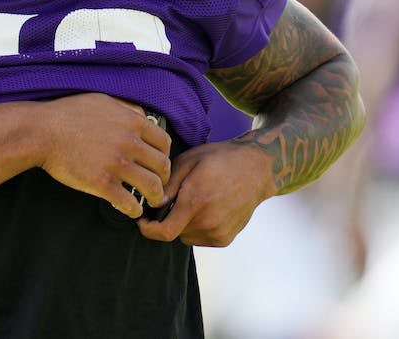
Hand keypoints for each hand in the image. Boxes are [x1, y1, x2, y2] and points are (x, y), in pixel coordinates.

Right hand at [37, 93, 170, 217]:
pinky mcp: (102, 183)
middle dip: (164, 178)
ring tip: (152, 201)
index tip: (160, 164)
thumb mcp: (104, 101)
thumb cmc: (70, 113)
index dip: (165, 156)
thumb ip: (128, 109)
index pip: (164, 142)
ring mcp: (116, 164)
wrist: (43, 131)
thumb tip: (144, 117)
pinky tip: (132, 210)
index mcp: (133, 122)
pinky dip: (134, 209)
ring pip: (151, 186)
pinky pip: (128, 201)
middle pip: (162, 166)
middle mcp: (129, 142)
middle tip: (159, 185)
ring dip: (155, 197)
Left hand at [137, 139, 274, 245]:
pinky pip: (200, 238)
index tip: (142, 221)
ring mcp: (218, 233)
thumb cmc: (220, 159)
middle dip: (168, 218)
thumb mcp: (189, 161)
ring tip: (196, 200)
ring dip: (183, 223)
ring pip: (186, 236)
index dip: (148, 230)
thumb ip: (168, 185)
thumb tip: (151, 204)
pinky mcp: (225, 239)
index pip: (163, 232)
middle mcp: (208, 222)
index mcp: (196, 201)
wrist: (256, 169)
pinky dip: (197, 227)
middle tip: (176, 198)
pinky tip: (208, 208)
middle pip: (173, 232)